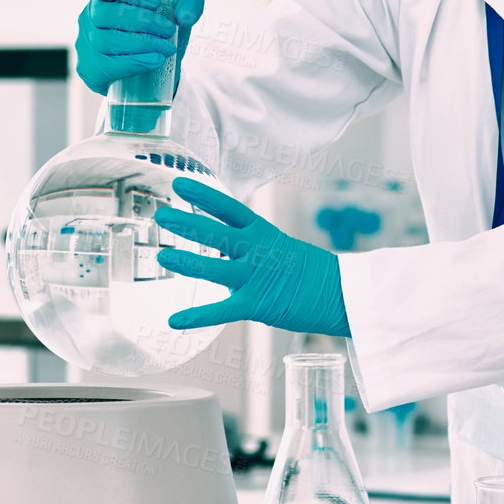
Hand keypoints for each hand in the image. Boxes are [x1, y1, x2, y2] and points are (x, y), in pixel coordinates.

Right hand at [75, 0, 204, 96]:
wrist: (154, 69)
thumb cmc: (159, 33)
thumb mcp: (179, 12)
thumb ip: (190, 4)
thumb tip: (184, 16)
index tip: (156, 2)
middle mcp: (90, 17)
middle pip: (107, 15)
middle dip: (143, 23)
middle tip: (169, 31)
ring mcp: (86, 44)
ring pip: (106, 41)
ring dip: (141, 45)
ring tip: (166, 48)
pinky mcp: (89, 69)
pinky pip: (105, 66)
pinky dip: (132, 63)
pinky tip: (153, 61)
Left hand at [155, 177, 349, 337]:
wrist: (341, 294)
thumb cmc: (311, 272)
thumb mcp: (281, 247)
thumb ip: (251, 248)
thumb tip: (226, 254)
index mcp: (263, 233)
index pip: (228, 208)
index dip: (203, 195)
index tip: (180, 184)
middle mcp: (256, 250)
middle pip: (215, 232)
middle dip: (186, 222)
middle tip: (161, 215)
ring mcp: (255, 277)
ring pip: (213, 267)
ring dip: (185, 261)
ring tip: (161, 255)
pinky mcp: (256, 304)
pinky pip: (221, 311)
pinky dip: (196, 316)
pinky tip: (174, 320)